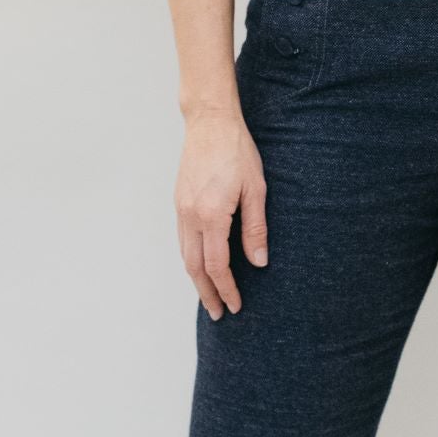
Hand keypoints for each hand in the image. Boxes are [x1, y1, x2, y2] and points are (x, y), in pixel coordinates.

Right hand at [176, 108, 268, 317]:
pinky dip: (191, 259)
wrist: (209, 123)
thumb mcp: (256, 189)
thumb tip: (259, 262)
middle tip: (218, 314)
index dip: (226, 289)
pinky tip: (201, 265)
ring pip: (185, 255)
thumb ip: (256, 228)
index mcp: (211, 215)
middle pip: (194, 267)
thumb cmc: (237, 151)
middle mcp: (190, 216)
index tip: (235, 306)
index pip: (216, 265)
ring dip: (196, 278)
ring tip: (209, 295)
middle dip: (206, 293)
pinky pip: (182, 239)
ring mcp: (180, 209)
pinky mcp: (178, 202)